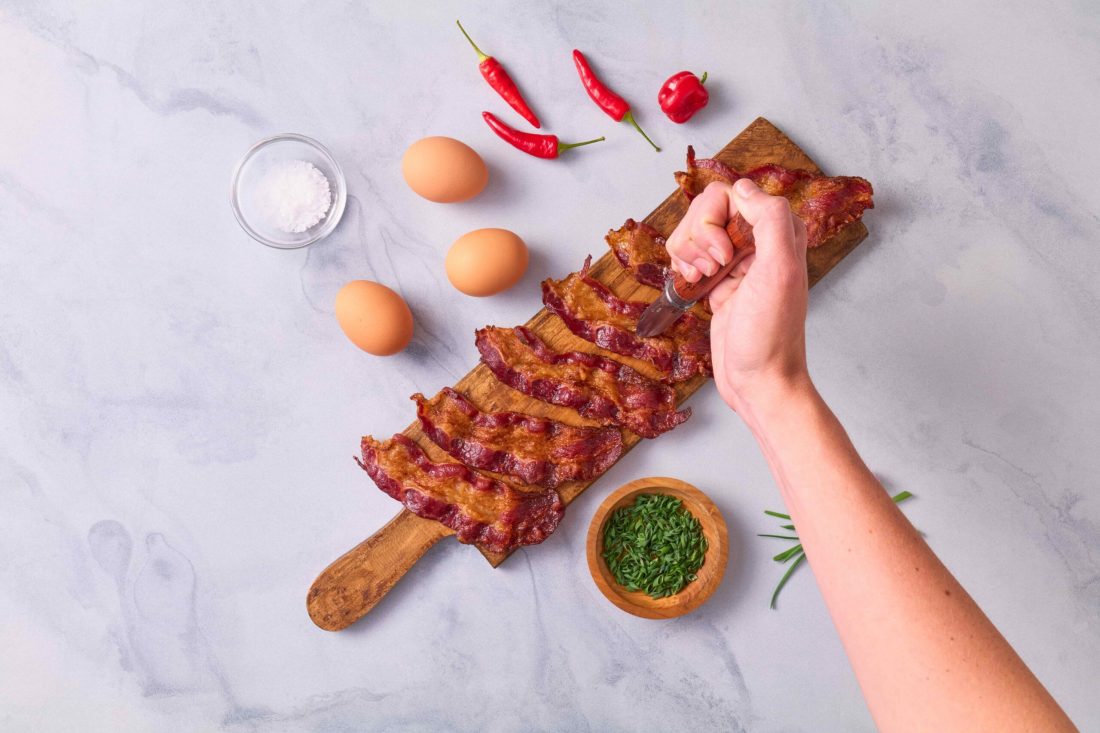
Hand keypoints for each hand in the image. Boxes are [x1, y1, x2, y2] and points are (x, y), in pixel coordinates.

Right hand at [666, 179, 809, 411]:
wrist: (758, 381)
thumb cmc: (770, 334)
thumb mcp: (779, 271)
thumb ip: (769, 219)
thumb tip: (742, 187)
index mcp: (779, 233)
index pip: (733, 194)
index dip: (716, 219)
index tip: (724, 255)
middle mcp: (757, 242)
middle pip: (706, 209)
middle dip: (698, 237)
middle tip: (713, 269)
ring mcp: (734, 262)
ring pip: (692, 232)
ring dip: (687, 254)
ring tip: (702, 281)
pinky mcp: (716, 281)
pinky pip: (687, 256)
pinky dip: (682, 268)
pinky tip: (693, 287)